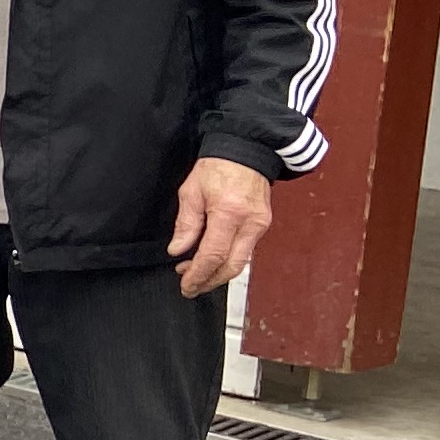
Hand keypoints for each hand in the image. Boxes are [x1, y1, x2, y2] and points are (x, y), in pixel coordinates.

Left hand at [168, 156, 274, 297]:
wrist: (246, 152)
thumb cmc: (218, 167)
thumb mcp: (191, 192)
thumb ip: (185, 224)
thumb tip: (177, 249)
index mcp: (229, 213)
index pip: (213, 255)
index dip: (198, 275)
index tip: (186, 285)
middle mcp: (249, 223)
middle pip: (232, 267)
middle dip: (210, 281)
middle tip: (190, 287)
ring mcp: (260, 225)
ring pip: (241, 262)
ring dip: (218, 273)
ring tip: (196, 274)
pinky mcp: (262, 225)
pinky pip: (245, 251)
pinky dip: (228, 260)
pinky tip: (211, 260)